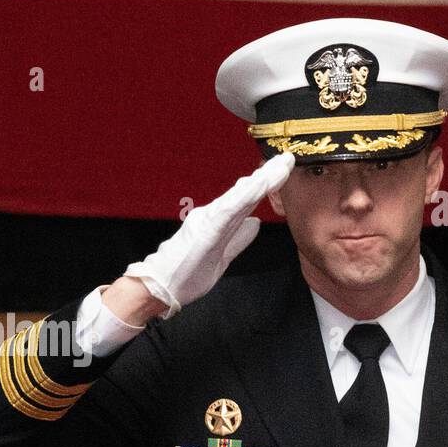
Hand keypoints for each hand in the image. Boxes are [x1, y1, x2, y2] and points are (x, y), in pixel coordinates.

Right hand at [122, 152, 293, 317]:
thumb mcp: (221, 258)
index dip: (267, 185)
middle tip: (288, 157)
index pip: (248, 202)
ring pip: (240, 198)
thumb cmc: (184, 275)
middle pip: (246, 194)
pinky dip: (245, 196)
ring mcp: (208, 221)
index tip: (284, 170)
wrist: (159, 289)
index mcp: (218, 224)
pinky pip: (229, 211)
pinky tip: (259, 185)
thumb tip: (255, 223)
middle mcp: (212, 216)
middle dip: (268, 176)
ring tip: (280, 166)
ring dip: (261, 181)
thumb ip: (239, 240)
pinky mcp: (206, 231)